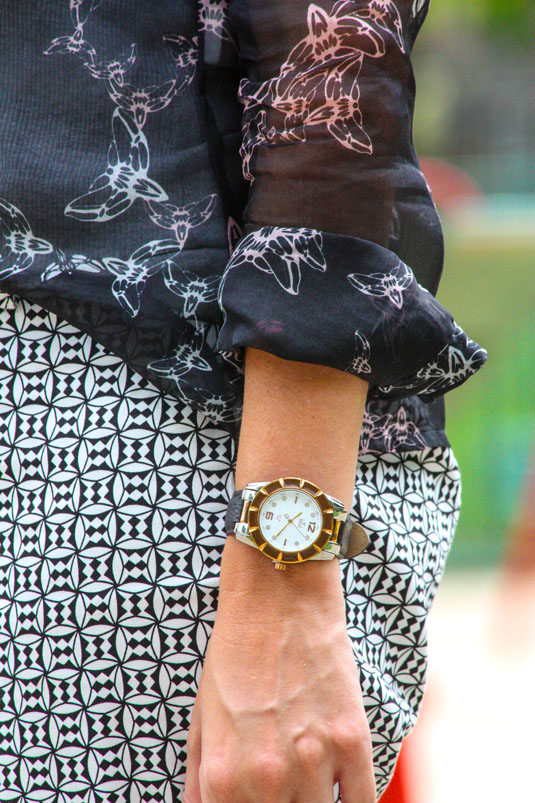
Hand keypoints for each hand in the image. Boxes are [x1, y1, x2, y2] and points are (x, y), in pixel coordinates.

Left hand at [183, 538, 375, 802]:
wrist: (278, 598)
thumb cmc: (234, 653)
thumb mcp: (201, 718)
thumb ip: (199, 781)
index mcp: (223, 774)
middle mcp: (267, 776)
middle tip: (282, 791)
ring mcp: (313, 759)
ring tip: (306, 782)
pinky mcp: (352, 740)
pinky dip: (352, 802)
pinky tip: (339, 787)